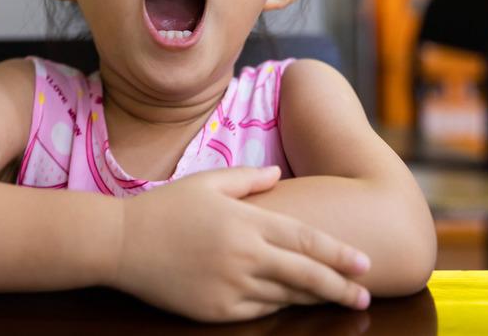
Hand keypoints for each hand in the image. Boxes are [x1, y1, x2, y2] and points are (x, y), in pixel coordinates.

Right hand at [107, 165, 370, 322]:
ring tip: (337, 298)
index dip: (339, 254)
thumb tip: (279, 175)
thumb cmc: (166, 207)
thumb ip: (248, 179)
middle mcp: (244, 256)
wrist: (121, 243)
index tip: (365, 263)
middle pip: (305, 275)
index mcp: (247, 222)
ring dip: (312, 297)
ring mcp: (230, 286)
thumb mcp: (208, 182)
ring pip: (285, 296)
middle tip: (366, 295)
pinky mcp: (216, 310)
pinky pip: (257, 311)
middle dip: (340, 287)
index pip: (306, 240)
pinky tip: (290, 303)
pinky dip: (276, 306)